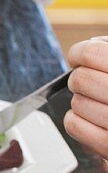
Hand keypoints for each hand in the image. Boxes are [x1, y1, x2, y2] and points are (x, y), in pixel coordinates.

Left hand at [65, 38, 107, 160]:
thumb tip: (92, 46)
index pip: (91, 53)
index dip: (80, 53)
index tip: (80, 57)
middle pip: (81, 79)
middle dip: (81, 79)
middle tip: (90, 81)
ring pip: (77, 103)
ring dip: (81, 101)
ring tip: (98, 101)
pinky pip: (75, 126)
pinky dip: (75, 120)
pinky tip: (89, 116)